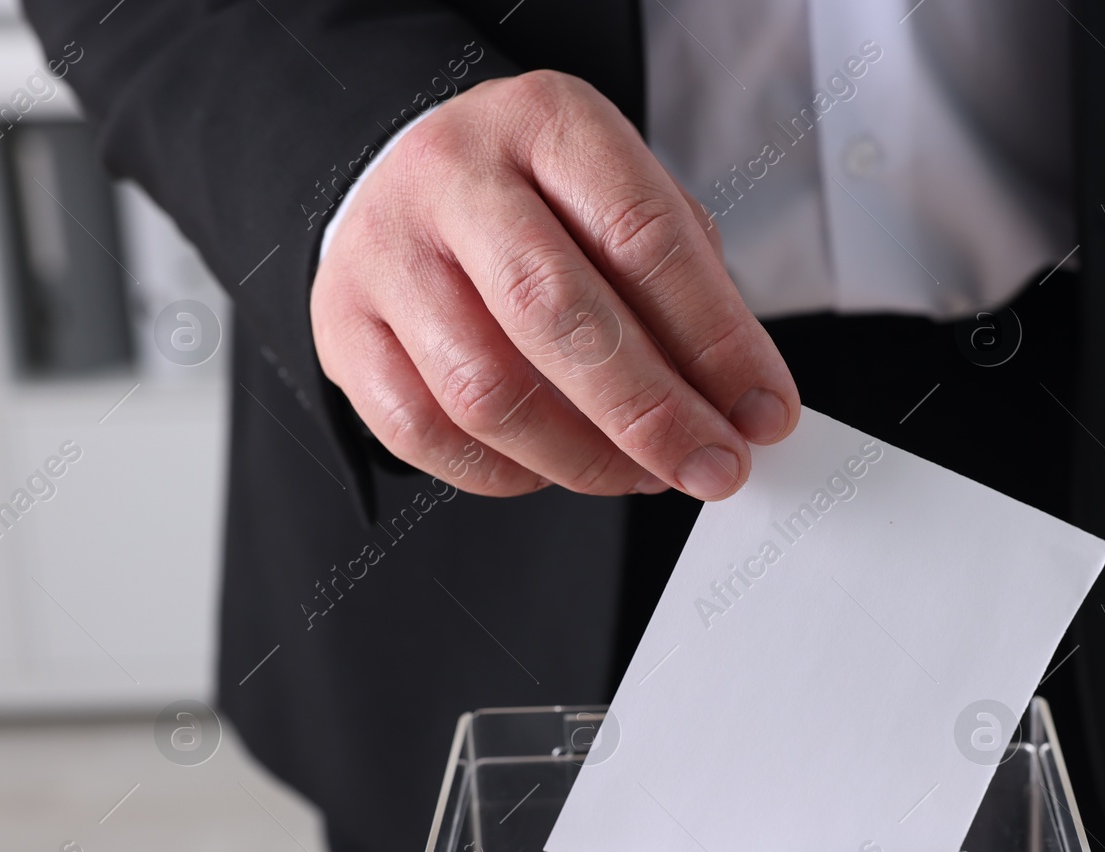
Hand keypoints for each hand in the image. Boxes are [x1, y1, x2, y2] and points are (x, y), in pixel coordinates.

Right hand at [311, 71, 799, 498]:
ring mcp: (384, 253)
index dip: (715, 339)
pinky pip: (424, 434)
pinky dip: (506, 474)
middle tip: (713, 467)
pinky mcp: (340, 328)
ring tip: (642, 474)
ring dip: (584, 458)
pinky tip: (556, 467)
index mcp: (546, 123)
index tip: (763, 413)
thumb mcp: (625, 201)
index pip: (642, 237)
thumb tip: (741, 402)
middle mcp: (453, 177)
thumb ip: (686, 287)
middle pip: (557, 315)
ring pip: (485, 392)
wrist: (411, 181)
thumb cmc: (543, 201)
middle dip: (652, 413)